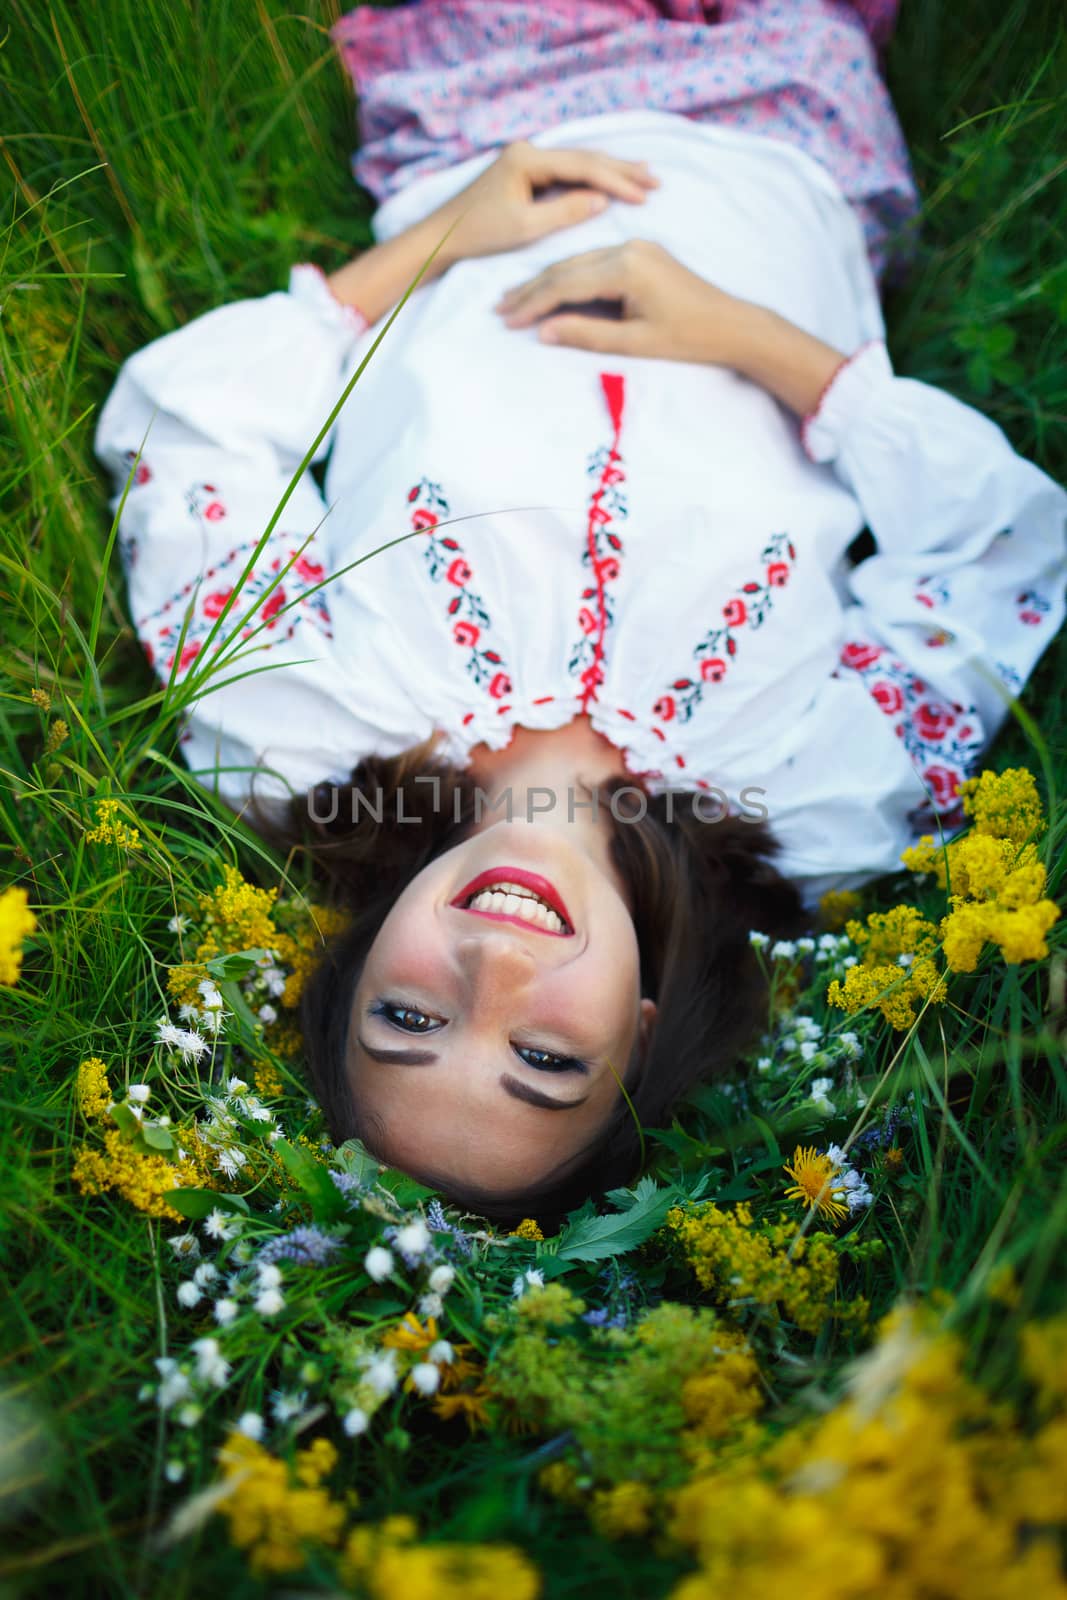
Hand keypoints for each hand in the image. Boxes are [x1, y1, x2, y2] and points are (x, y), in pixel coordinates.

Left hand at [424, 142, 658, 267]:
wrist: (441, 237)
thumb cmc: (478, 236)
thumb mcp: (525, 228)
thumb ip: (565, 211)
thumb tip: (603, 200)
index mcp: (526, 159)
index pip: (582, 166)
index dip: (615, 181)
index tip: (643, 194)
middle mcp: (527, 151)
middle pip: (583, 158)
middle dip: (620, 170)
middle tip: (655, 180)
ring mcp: (525, 159)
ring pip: (577, 163)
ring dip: (610, 171)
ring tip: (643, 176)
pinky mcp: (524, 172)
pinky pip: (565, 172)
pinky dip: (591, 178)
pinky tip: (609, 181)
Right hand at [494, 239, 747, 365]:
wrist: (732, 324)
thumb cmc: (689, 339)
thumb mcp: (634, 343)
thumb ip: (586, 334)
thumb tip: (544, 332)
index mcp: (626, 267)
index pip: (565, 284)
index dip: (533, 303)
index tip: (507, 320)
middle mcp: (628, 247)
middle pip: (567, 268)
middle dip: (531, 290)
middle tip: (500, 308)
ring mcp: (636, 247)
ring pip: (578, 263)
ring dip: (547, 282)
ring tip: (517, 299)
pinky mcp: (641, 253)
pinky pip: (595, 263)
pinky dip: (570, 278)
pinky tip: (552, 289)